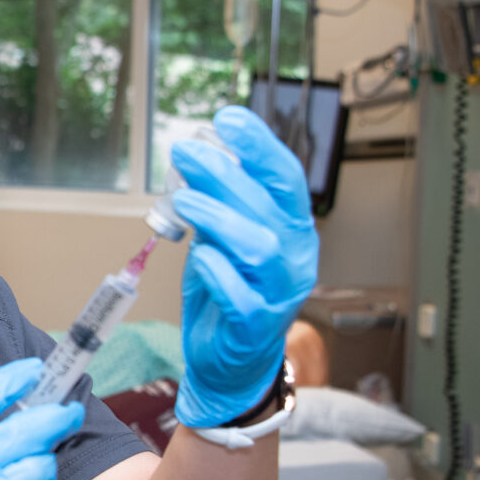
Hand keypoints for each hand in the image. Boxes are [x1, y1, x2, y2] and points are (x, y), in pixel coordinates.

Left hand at [168, 105, 318, 427]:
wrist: (232, 360)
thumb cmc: (229, 290)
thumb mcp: (221, 237)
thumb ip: (216, 200)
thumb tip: (196, 154)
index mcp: (291, 228)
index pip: (284, 177)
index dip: (259, 145)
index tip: (227, 118)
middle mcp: (295, 257)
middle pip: (267, 206)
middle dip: (226, 173)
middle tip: (187, 152)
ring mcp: (279, 293)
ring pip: (259, 247)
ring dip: (220, 218)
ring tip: (184, 202)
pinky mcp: (256, 325)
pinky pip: (240, 294)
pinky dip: (217, 272)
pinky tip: (198, 257)